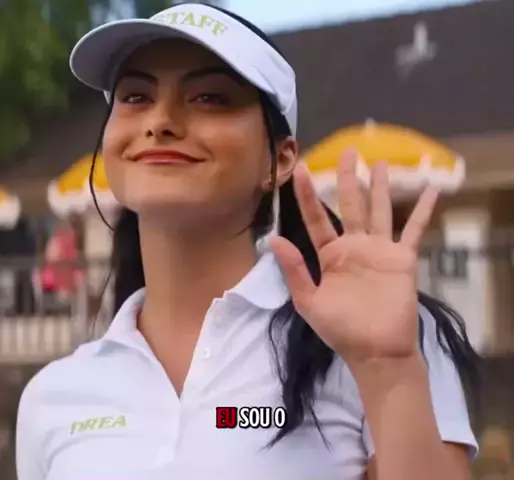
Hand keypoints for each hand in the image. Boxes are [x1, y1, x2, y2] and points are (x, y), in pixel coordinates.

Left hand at [270, 150, 438, 365]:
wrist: (375, 351)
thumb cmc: (340, 329)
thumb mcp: (309, 301)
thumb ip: (294, 270)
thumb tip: (275, 239)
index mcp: (330, 255)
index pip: (317, 218)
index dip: (307, 195)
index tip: (300, 168)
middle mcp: (354, 246)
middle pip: (350, 205)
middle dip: (348, 178)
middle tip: (348, 151)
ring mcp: (380, 250)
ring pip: (380, 210)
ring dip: (381, 187)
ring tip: (380, 162)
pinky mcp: (403, 259)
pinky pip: (415, 230)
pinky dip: (424, 211)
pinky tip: (431, 190)